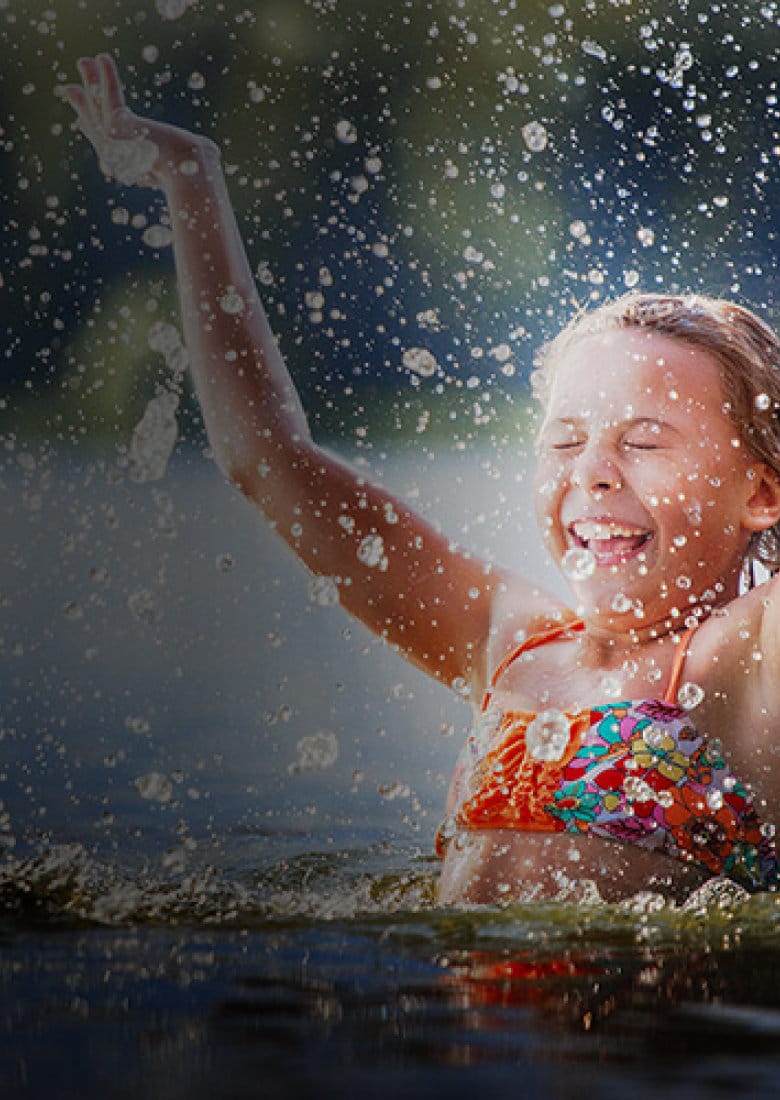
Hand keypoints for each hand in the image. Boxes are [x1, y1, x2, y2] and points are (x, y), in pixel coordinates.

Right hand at [61, 53, 217, 188]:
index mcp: (132, 169)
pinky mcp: (117, 126)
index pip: (109, 146)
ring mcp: (114, 144)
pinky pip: (110, 95)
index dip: (94, 130)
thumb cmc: (197, 171)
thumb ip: (192, 152)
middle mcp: (118, 160)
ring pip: (98, 108)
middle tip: (70, 90)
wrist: (189, 173)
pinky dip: (106, 76)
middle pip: (95, 126)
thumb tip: (209, 151)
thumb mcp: (192, 161)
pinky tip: (103, 59)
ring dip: (91, 82)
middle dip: (84, 106)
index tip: (83, 121)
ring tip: (84, 62)